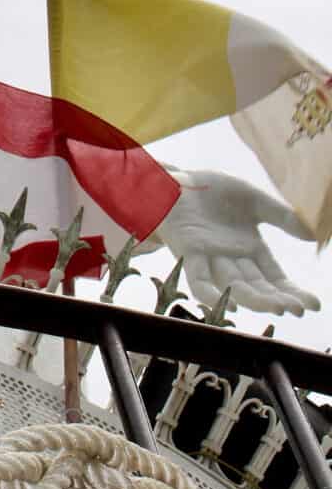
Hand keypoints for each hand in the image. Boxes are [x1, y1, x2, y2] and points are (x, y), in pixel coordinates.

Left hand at [157, 168, 319, 316]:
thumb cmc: (211, 190)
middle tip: (298, 310)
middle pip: (257, 286)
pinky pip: (199, 279)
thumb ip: (280, 215)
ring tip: (277, 307)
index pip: (274, 278)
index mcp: (250, 248)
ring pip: (234, 285)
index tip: (313, 305)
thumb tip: (313, 236)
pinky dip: (212, 294)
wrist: (176, 178)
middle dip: (277, 299)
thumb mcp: (253, 199)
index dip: (292, 292)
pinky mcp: (187, 251)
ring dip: (254, 299)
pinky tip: (232, 306)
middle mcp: (231, 258)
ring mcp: (209, 256)